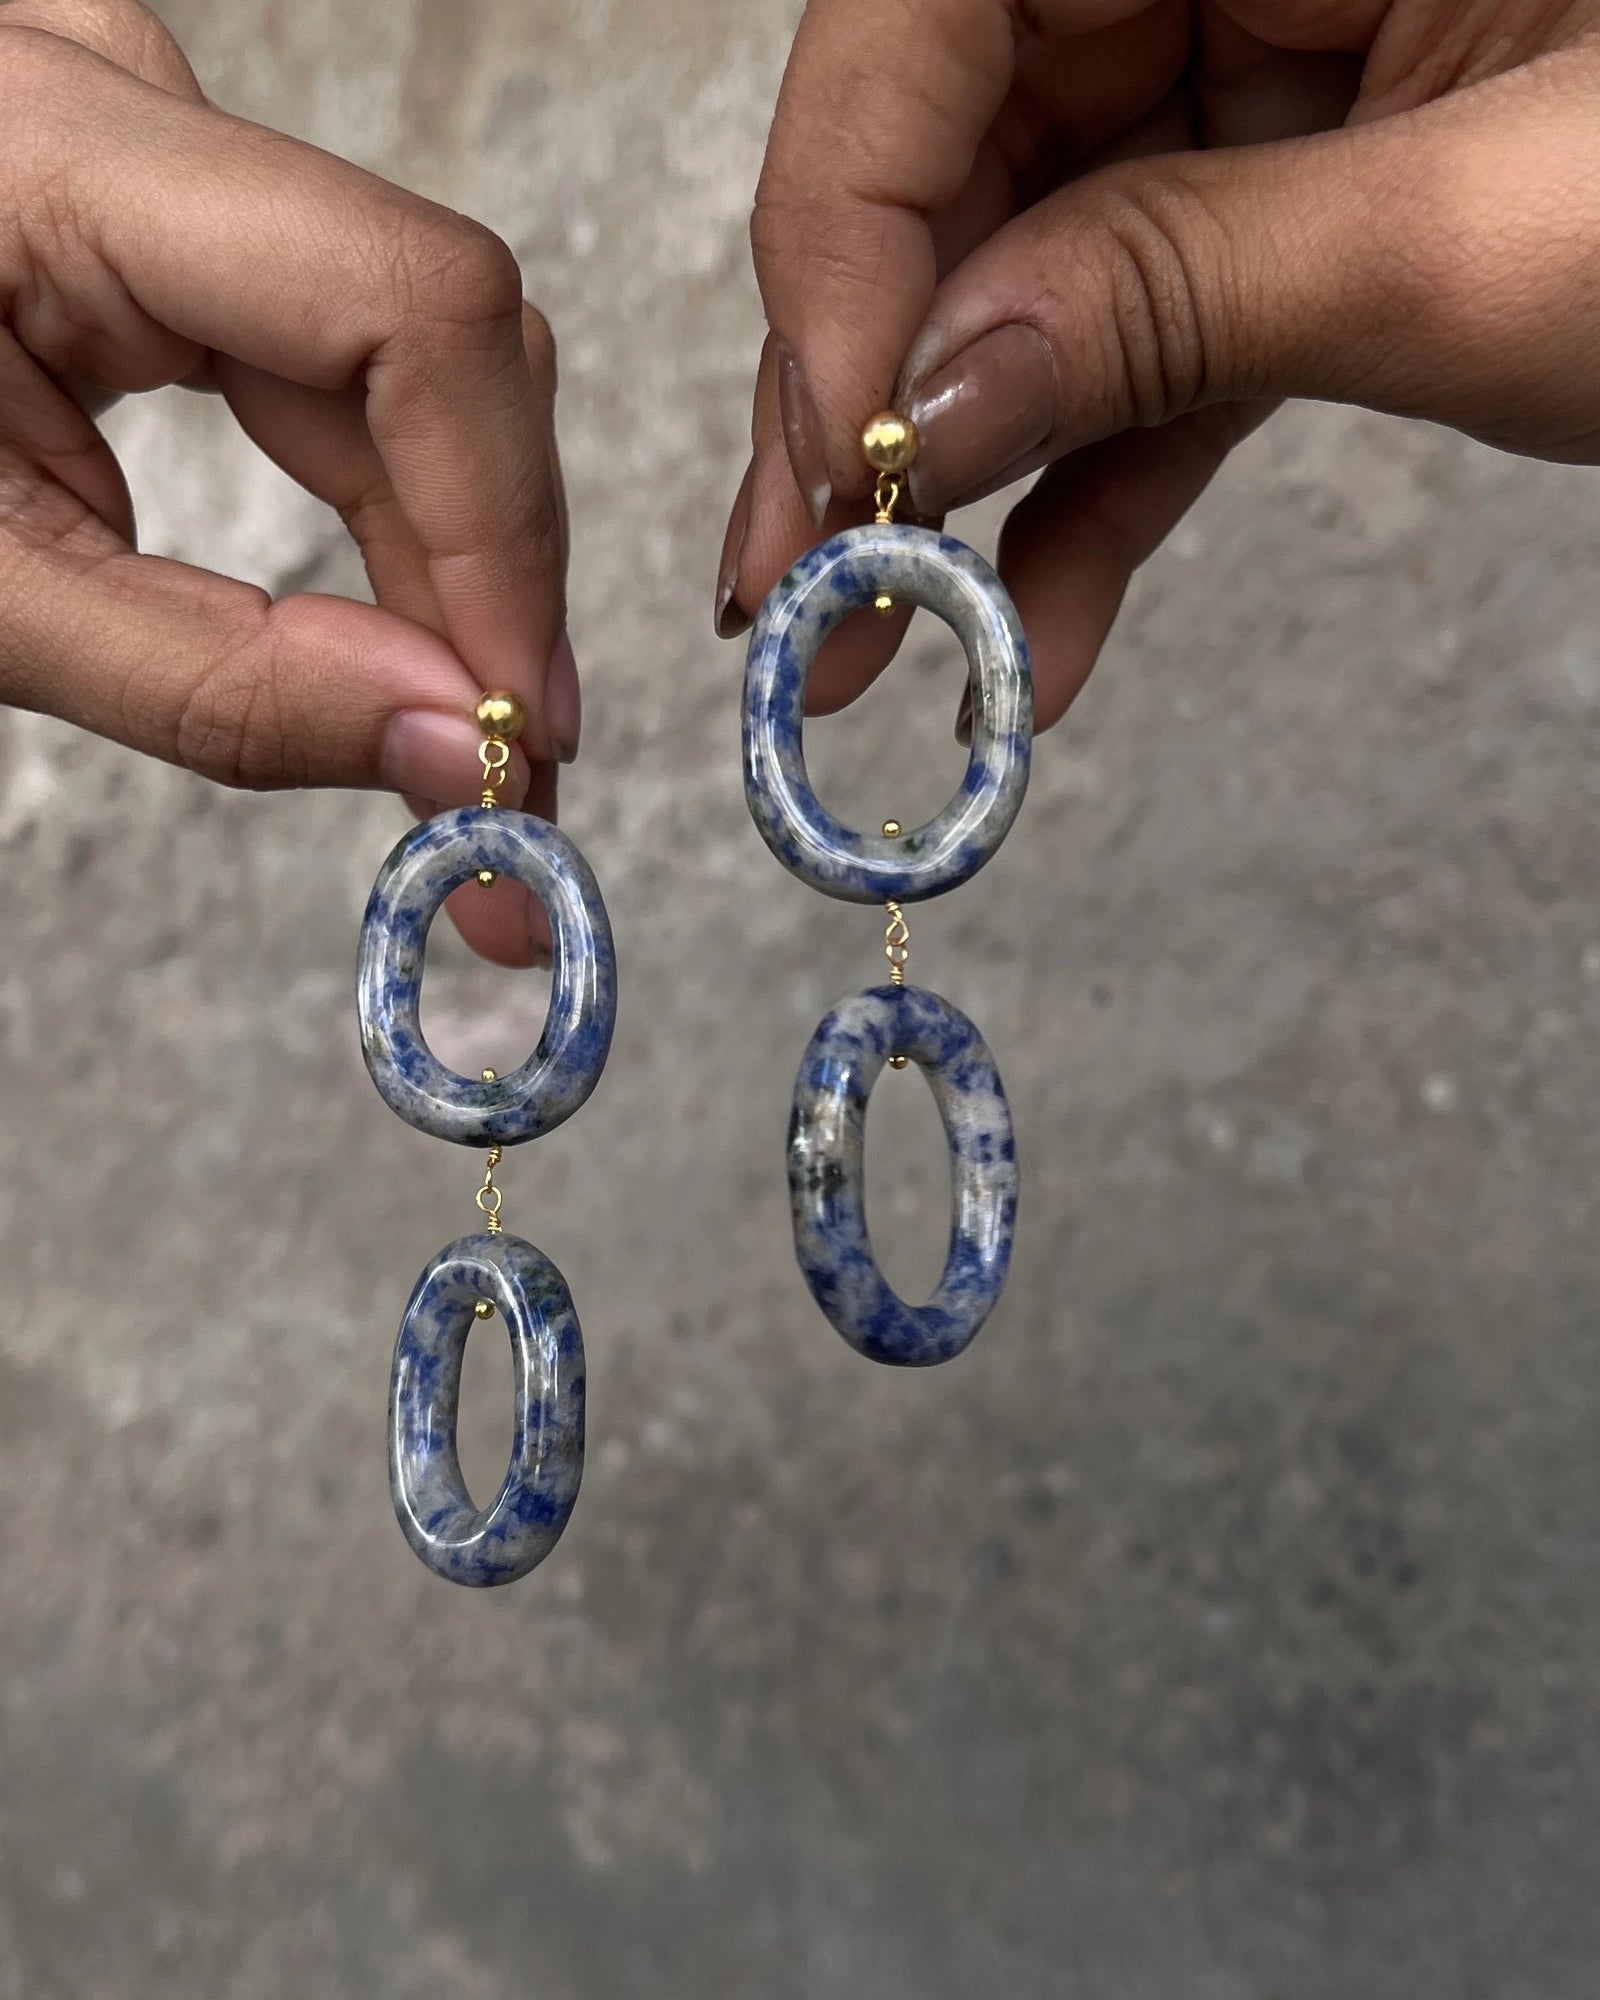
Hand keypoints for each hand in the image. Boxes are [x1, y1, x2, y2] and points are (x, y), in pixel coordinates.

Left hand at [0, 0, 576, 964]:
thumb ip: (209, 680)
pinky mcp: (192, 226)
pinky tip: (416, 635)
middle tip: (513, 777)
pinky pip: (358, 372)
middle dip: (492, 584)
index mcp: (52, 158)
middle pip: (432, 348)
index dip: (501, 524)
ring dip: (463, 568)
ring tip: (467, 734)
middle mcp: (142, 114)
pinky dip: (401, 522)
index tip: (522, 716)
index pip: (401, 305)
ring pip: (419, 369)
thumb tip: (451, 745)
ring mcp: (177, 156)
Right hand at [719, 1, 1599, 738]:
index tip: (826, 455)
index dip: (850, 235)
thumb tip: (921, 404)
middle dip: (871, 387)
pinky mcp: (1308, 188)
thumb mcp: (1484, 234)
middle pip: (963, 147)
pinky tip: (1029, 634)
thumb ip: (1179, 294)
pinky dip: (1098, 490)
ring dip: (956, 476)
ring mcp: (1266, 58)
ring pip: (1043, 264)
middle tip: (791, 588)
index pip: (939, 7)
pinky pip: (1161, 339)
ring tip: (870, 650)